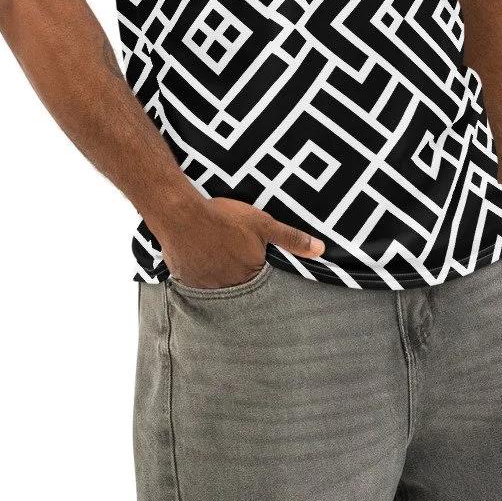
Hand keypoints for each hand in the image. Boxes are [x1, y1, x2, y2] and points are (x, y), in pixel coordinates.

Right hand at [159, 195, 323, 288]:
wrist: (181, 214)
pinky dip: (197, 271)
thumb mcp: (263, 224)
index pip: (259, 282)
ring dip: (217, 273)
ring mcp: (204, 284)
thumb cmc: (224, 218)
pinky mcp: (184, 279)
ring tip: (214, 253)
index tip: (248, 257)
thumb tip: (320, 249)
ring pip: (215, 284)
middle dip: (236, 272)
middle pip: (236, 284)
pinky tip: (197, 256)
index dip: (255, 268)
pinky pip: (194, 281)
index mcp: (248, 275)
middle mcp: (227, 286)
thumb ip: (292, 239)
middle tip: (229, 253)